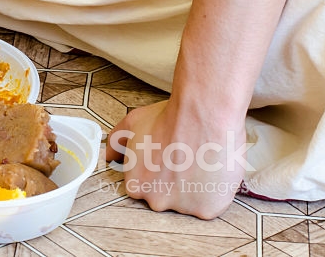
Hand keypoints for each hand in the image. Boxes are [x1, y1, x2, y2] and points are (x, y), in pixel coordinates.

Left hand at [105, 99, 247, 218]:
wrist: (202, 115)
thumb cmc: (170, 117)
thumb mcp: (132, 123)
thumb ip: (116, 142)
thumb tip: (109, 154)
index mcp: (136, 185)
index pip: (145, 186)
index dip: (159, 169)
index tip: (168, 157)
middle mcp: (156, 201)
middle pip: (166, 196)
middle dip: (175, 180)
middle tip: (186, 156)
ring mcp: (182, 208)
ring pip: (190, 202)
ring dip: (196, 186)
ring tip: (201, 160)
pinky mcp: (207, 209)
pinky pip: (211, 204)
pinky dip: (215, 190)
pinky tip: (214, 170)